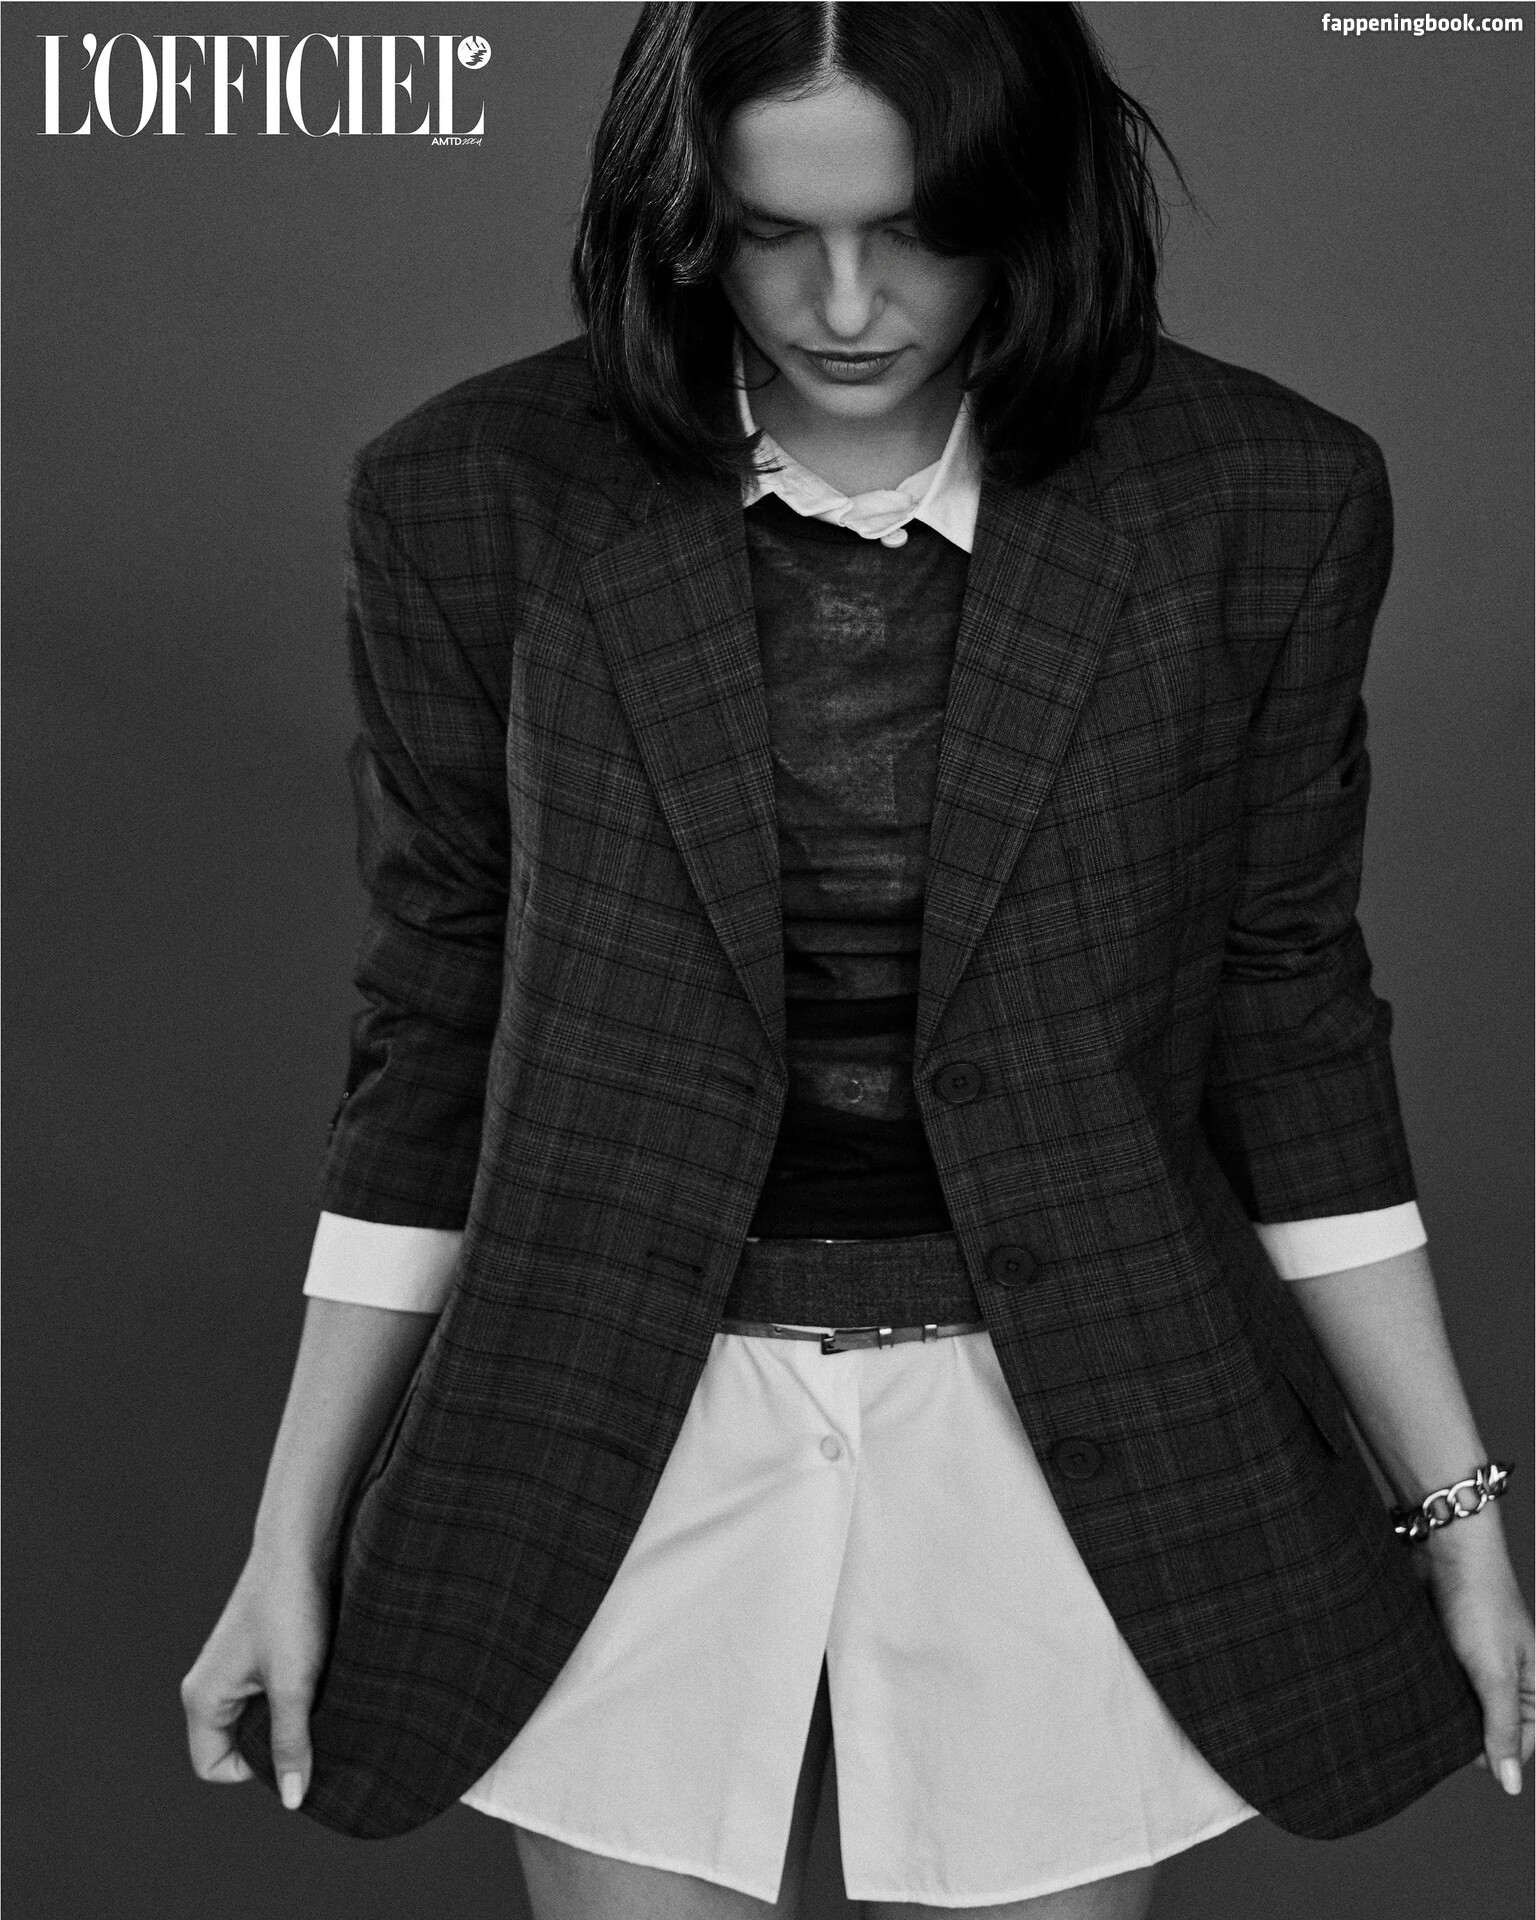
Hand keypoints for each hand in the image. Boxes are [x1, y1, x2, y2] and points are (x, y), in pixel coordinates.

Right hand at [180, 1551, 331, 1810]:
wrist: (301, 1545)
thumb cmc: (291, 1611)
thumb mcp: (295, 1685)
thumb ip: (291, 1743)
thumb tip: (294, 1798)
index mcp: (202, 1698)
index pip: (214, 1767)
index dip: (253, 1771)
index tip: (292, 1745)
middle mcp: (208, 1685)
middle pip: (234, 1745)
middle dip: (273, 1744)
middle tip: (312, 1722)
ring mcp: (231, 1668)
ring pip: (255, 1717)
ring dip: (287, 1716)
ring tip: (317, 1695)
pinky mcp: (254, 1652)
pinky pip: (267, 1693)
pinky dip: (292, 1693)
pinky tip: (319, 1676)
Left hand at [1419, 1515, 1533, 1795]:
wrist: (1445, 1546)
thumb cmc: (1479, 1603)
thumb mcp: (1496, 1673)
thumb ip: (1502, 1728)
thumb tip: (1509, 1786)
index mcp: (1535, 1686)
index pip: (1520, 1744)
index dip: (1492, 1753)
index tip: (1460, 1751)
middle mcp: (1510, 1676)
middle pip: (1489, 1726)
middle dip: (1466, 1730)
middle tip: (1436, 1730)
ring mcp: (1479, 1661)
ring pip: (1462, 1704)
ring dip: (1445, 1708)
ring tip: (1423, 1707)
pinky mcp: (1450, 1647)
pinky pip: (1442, 1681)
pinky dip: (1431, 1687)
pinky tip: (1413, 1688)